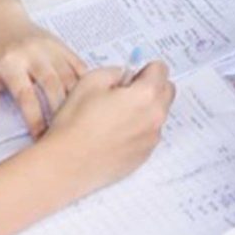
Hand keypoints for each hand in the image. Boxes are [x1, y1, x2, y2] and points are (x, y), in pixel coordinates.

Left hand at [0, 7, 87, 138]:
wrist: (0, 19)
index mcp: (10, 62)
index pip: (25, 94)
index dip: (34, 117)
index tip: (39, 135)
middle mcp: (33, 53)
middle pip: (52, 84)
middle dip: (59, 110)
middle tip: (62, 131)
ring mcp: (50, 48)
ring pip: (69, 75)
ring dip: (74, 98)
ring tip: (77, 119)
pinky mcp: (61, 45)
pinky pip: (78, 63)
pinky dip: (85, 81)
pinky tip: (87, 98)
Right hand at [37, 62, 174, 199]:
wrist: (66, 164)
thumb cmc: (75, 123)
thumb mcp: (91, 80)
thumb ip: (115, 71)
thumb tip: (126, 76)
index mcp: (146, 95)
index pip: (161, 69)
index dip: (143, 69)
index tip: (129, 77)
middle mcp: (155, 117)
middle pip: (167, 91)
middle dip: (151, 87)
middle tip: (124, 94)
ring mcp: (151, 139)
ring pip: (158, 114)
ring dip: (145, 109)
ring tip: (115, 117)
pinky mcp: (144, 156)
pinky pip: (148, 134)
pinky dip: (138, 129)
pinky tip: (113, 135)